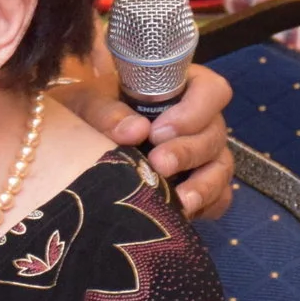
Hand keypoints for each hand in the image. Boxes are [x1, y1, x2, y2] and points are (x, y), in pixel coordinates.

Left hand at [58, 59, 235, 218]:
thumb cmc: (88, 113)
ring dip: (203, 185)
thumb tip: (135, 131)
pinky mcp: (201, 184)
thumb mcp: (86, 103)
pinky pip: (219, 197)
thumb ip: (105, 111)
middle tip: (158, 164)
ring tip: (178, 200)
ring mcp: (204, 154)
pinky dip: (206, 206)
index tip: (158, 131)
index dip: (194, 111)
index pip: (211, 90)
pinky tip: (182, 212)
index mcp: (179, 88)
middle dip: (188, 151)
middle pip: (215, 133)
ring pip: (221, 167)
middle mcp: (199, 120)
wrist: (78, 144)